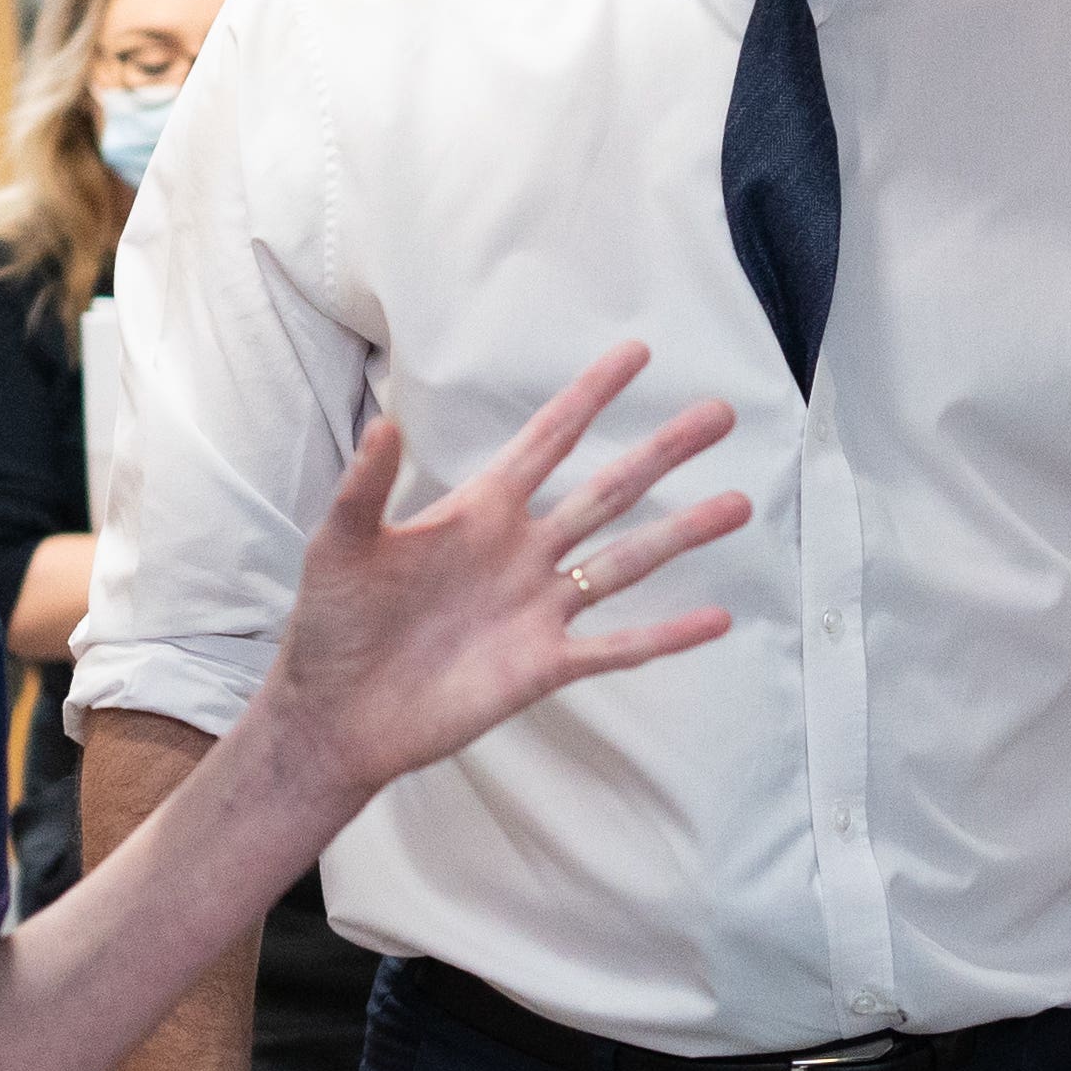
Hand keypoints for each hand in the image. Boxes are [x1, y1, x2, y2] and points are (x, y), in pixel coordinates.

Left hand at [250, 344, 745, 807]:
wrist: (334, 717)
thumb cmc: (332, 626)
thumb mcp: (340, 546)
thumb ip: (366, 487)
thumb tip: (382, 422)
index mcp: (478, 512)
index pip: (548, 439)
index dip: (591, 396)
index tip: (636, 353)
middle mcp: (521, 552)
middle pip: (608, 490)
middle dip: (663, 452)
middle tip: (719, 413)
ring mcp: (537, 609)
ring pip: (626, 561)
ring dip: (683, 534)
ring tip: (738, 504)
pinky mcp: (542, 666)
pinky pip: (617, 647)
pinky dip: (666, 635)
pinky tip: (717, 618)